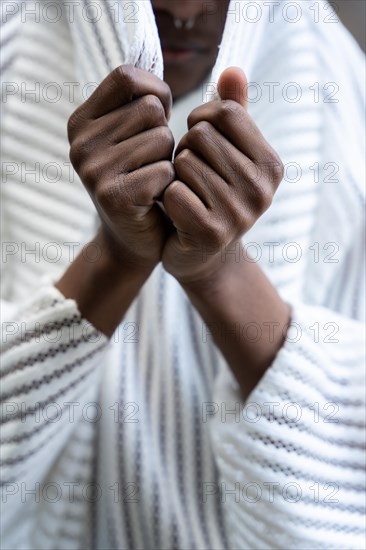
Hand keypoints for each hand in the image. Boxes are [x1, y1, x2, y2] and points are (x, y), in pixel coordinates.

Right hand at [68, 65, 174, 272]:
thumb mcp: (133, 135)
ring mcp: (93, 169)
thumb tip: (155, 73)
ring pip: (161, 139)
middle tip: (152, 160)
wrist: (135, 238)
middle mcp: (80, 142)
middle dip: (165, 133)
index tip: (160, 116)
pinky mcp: (113, 195)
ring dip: (169, 160)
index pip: (127, 76)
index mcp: (82, 120)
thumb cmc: (143, 179)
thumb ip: (141, 100)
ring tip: (153, 178)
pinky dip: (170, 184)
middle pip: (150, 109)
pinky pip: (164, 171)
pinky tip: (156, 197)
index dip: (156, 92)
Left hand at [161, 67, 283, 283]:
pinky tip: (178, 212)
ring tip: (187, 192)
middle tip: (191, 174)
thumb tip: (233, 69)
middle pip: (202, 135)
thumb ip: (233, 113)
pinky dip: (167, 198)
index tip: (198, 139)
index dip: (201, 120)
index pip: (225, 112)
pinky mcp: (211, 232)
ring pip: (183, 162)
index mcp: (271, 164)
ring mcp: (239, 214)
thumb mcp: (229, 154)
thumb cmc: (213, 195)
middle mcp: (262, 189)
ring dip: (175, 174)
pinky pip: (172, 191)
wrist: (203, 255)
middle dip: (186, 149)